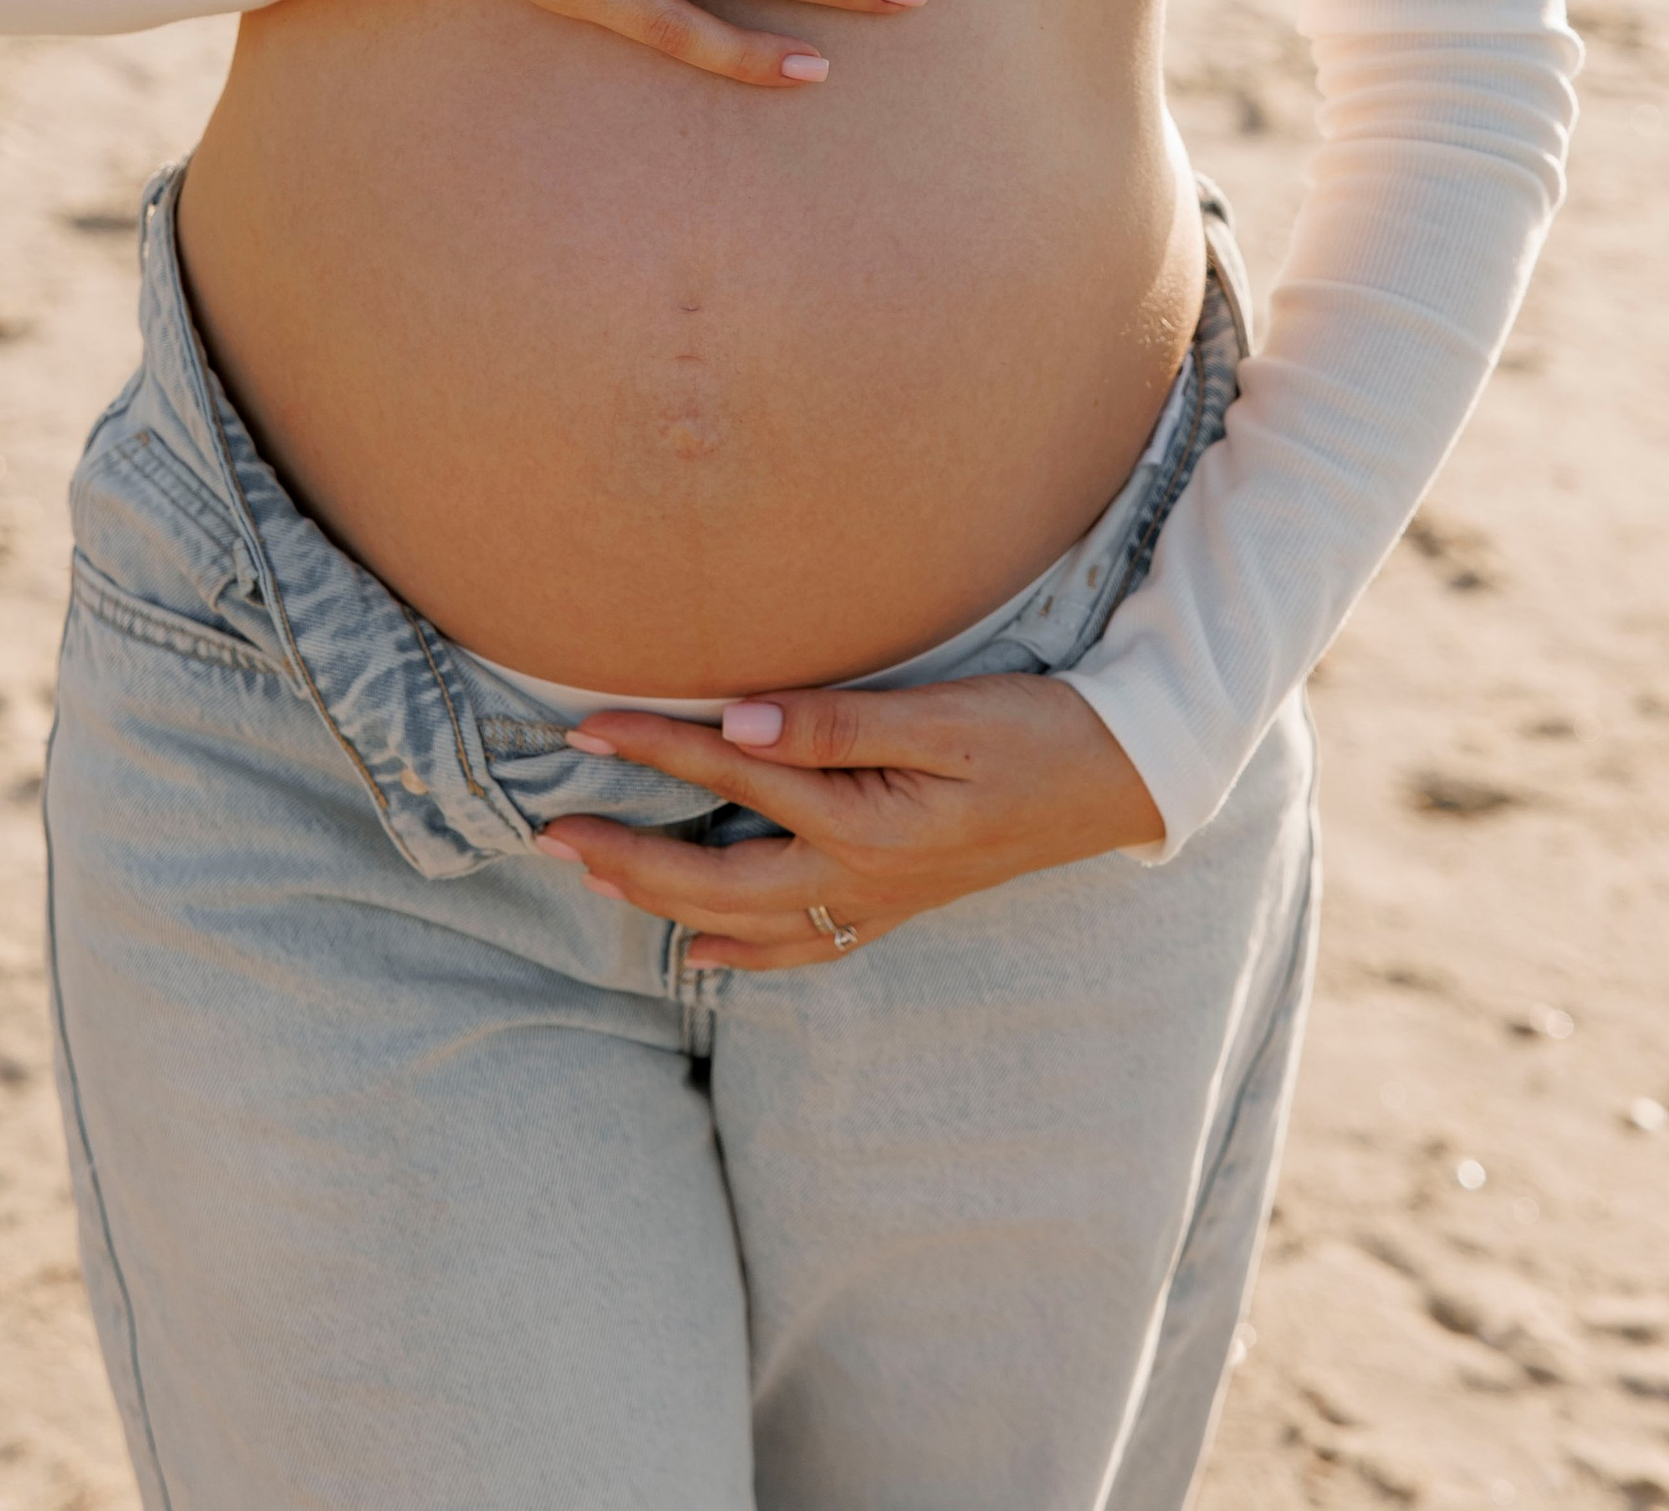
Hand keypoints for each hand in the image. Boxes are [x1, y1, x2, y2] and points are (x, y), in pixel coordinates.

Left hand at [530, 676, 1164, 966]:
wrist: (1119, 781)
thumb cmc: (1036, 731)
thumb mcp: (945, 715)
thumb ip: (837, 721)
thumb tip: (737, 718)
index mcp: (865, 823)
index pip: (735, 775)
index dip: (656, 746)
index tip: (587, 726)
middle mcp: (859, 878)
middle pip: (716, 876)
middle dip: (627, 856)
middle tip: (550, 833)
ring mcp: (876, 902)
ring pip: (746, 919)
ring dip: (663, 899)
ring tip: (594, 880)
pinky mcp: (895, 904)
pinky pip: (799, 946)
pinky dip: (741, 953)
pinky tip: (700, 952)